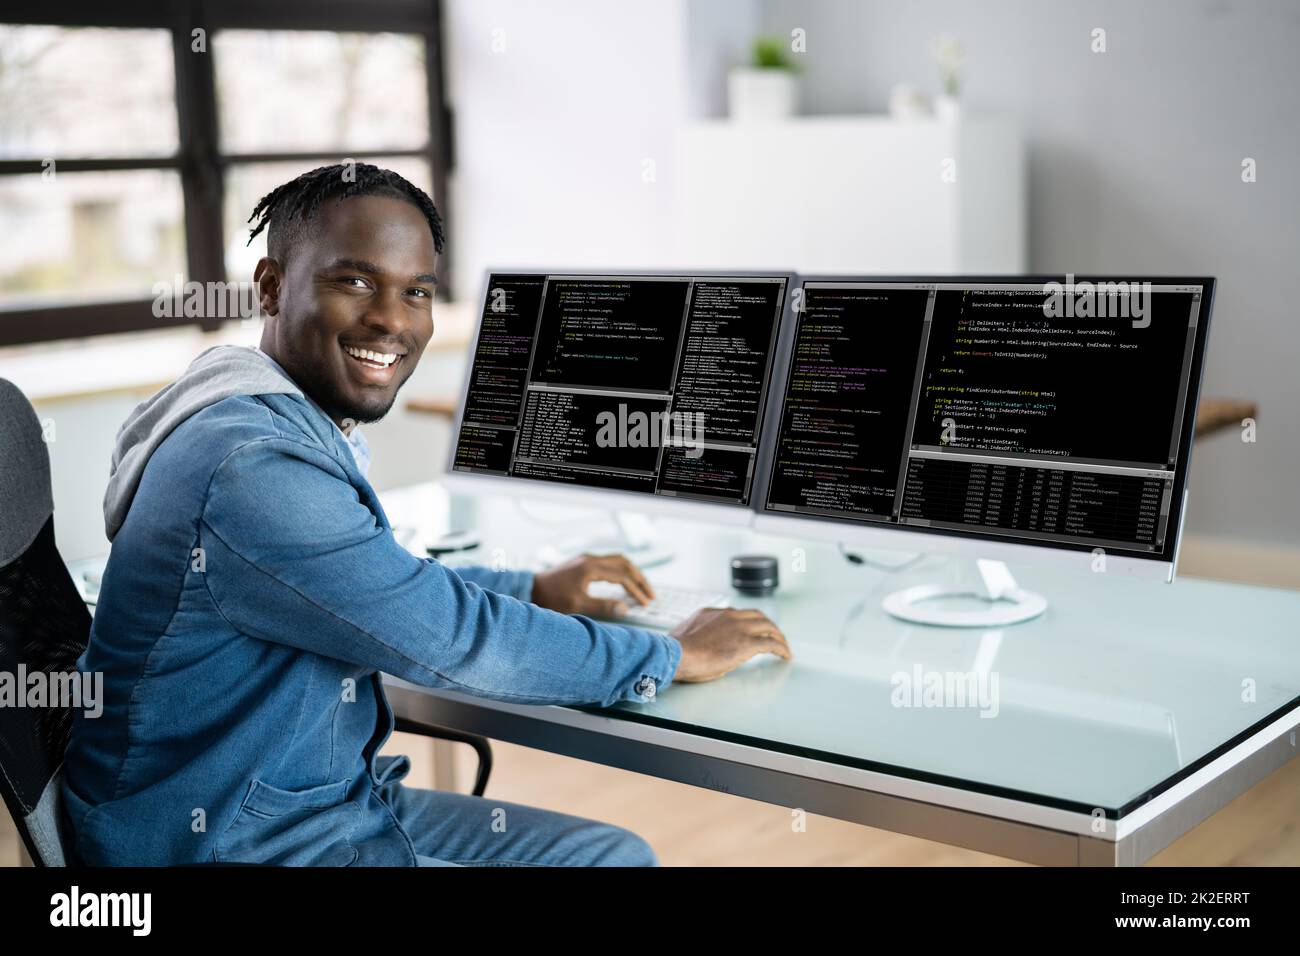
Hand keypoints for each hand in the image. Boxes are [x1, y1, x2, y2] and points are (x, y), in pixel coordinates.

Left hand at [531, 553, 655, 616]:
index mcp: (591, 567)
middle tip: (651, 593)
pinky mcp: (583, 562)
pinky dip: (621, 571)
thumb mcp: (578, 606)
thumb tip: (626, 608)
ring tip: (641, 587)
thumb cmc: (551, 599)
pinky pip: (609, 562)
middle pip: (625, 563)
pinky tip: (623, 582)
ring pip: (618, 560)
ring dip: (632, 573)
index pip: (622, 576)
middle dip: (640, 578)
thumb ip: (603, 606)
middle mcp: (591, 559)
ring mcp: (586, 558)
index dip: (637, 590)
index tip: (646, 602)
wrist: (531, 589)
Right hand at [670, 607, 791, 681]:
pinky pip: (771, 644)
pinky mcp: (746, 643)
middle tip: (775, 636)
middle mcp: (729, 616)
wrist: (677, 654)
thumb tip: (694, 640)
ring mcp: (739, 628)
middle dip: (769, 626)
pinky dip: (781, 649)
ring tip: (784, 646)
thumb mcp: (685, 633)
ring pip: (768, 626)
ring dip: (779, 636)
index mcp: (713, 613)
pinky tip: (785, 656)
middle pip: (758, 616)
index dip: (749, 622)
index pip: (738, 614)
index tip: (753, 629)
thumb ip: (696, 633)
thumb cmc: (676, 649)